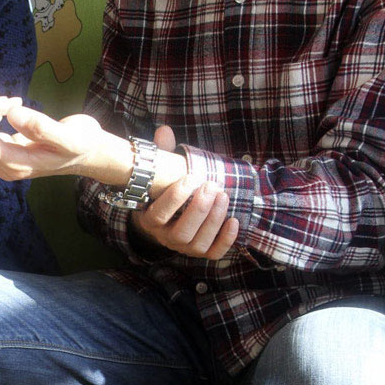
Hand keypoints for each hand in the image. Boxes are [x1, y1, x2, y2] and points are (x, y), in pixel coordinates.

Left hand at [0, 81, 112, 180]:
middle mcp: (3, 166)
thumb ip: (42, 127)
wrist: (89, 153)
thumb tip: (11, 114)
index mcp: (14, 164)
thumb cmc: (82, 143)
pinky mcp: (1, 150)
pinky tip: (10, 105)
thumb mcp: (71, 136)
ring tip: (11, 100)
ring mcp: (0, 159)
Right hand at [130, 125, 237, 259]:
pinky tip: (234, 221)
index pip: (160, 214)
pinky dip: (225, 240)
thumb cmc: (161, 192)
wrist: (161, 221)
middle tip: (212, 186)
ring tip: (223, 196)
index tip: (191, 177)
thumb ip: (162, 154)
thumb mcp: (158, 175)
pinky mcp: (199, 253)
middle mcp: (164, 237)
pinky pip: (213, 253)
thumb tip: (165, 130)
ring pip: (197, 243)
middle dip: (199, 209)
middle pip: (182, 231)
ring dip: (213, 220)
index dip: (176, 198)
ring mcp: (182, 248)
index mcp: (150, 219)